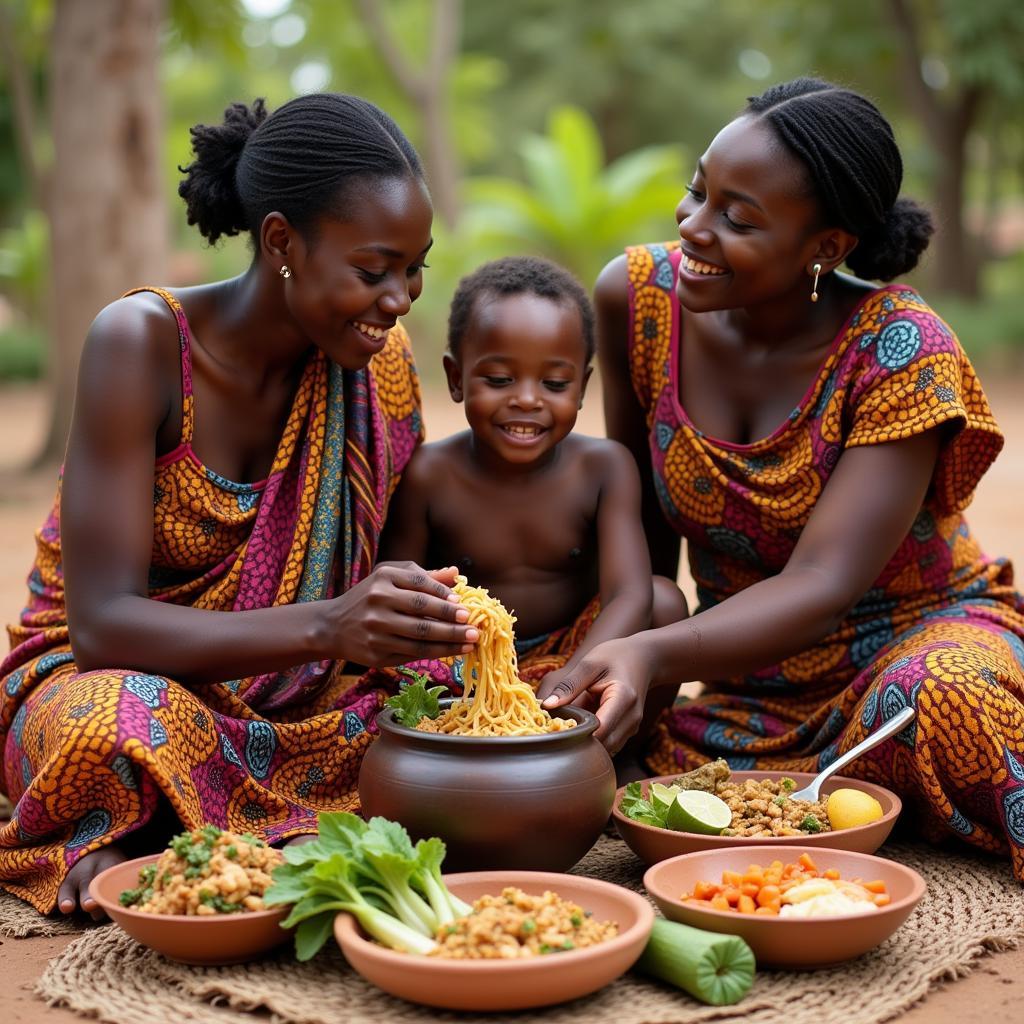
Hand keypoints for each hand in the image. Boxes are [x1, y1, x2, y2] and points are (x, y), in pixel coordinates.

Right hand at [324, 562, 477, 666]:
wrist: (333, 626)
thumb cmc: (369, 597)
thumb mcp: (390, 578)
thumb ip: (422, 576)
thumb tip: (456, 573)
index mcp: (382, 579)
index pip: (419, 585)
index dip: (444, 595)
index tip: (463, 604)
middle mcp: (377, 603)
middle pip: (421, 612)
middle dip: (451, 620)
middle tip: (474, 625)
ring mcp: (376, 630)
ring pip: (420, 638)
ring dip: (450, 641)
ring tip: (471, 640)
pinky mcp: (376, 654)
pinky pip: (412, 654)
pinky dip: (437, 653)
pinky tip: (454, 650)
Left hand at [536, 638, 653, 754]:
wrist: (642, 659)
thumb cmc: (614, 657)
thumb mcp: (589, 664)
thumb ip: (569, 685)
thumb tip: (547, 705)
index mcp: (623, 699)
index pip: (600, 731)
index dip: (576, 735)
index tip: (555, 730)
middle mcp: (631, 719)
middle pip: (603, 745)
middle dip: (578, 742)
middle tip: (555, 731)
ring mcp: (632, 727)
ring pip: (605, 748)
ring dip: (586, 742)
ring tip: (567, 726)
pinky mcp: (627, 731)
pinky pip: (608, 743)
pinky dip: (593, 739)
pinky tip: (580, 725)